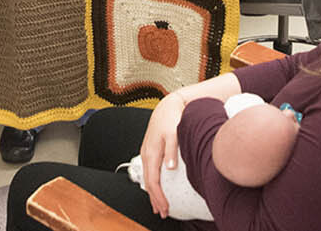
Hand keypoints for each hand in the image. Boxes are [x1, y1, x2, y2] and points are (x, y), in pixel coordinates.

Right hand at [140, 92, 185, 218]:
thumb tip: (170, 168)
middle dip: (155, 199)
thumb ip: (172, 151)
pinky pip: (148, 172)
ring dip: (152, 193)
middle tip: (163, 213)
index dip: (158, 196)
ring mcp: (146, 152)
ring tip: (158, 206)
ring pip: (147, 178)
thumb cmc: (171, 119)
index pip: (153, 181)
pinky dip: (151, 183)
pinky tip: (156, 187)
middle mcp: (146, 154)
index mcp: (151, 153)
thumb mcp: (174, 134)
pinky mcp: (149, 150)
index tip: (165, 208)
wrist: (167, 107)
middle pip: (148, 183)